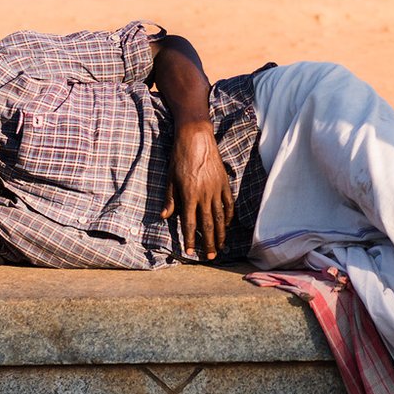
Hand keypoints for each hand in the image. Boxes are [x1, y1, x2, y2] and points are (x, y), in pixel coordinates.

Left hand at [162, 120, 233, 259]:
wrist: (196, 137)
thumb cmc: (179, 156)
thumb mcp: (170, 178)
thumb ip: (170, 199)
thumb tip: (165, 217)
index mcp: (189, 195)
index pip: (190, 224)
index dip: (190, 240)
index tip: (190, 252)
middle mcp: (204, 195)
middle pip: (208, 225)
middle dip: (209, 243)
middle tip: (211, 257)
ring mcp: (216, 189)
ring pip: (220, 217)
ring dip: (221, 233)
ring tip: (221, 246)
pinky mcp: (224, 183)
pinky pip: (228, 203)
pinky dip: (229, 216)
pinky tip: (227, 225)